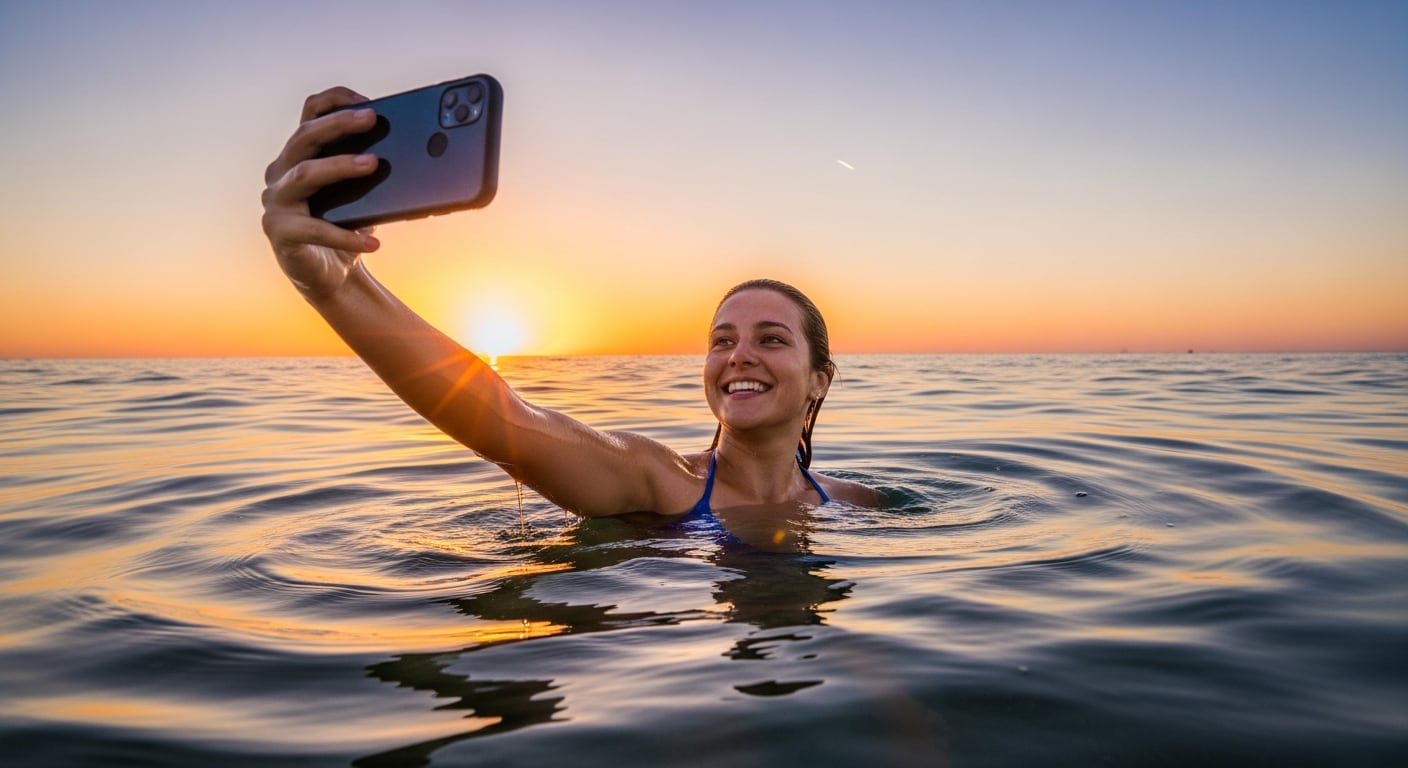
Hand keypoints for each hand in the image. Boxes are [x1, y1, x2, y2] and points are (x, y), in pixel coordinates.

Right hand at [261, 87, 381, 298]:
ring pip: (304, 174)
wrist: (331, 274)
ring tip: (373, 164)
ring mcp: (276, 202)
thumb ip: (372, 168)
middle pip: (305, 136)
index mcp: (300, 154)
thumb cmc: (347, 226)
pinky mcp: (280, 233)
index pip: (311, 113)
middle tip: (372, 119)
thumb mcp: (363, 193)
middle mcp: (281, 171)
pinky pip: (315, 229)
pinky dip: (347, 235)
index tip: (369, 102)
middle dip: (339, 124)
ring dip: (339, 166)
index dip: (336, 101)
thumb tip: (419, 151)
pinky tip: (374, 241)